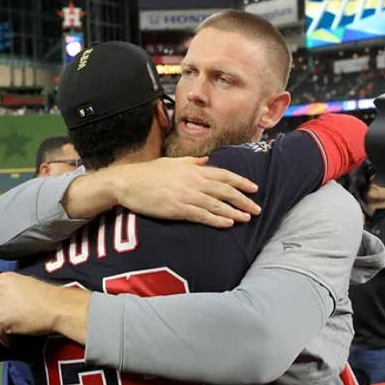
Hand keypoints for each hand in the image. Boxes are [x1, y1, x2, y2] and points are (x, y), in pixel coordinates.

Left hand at [0, 273, 90, 344]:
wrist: (57, 308)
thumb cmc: (48, 296)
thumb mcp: (25, 284)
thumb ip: (9, 289)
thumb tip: (5, 298)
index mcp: (4, 278)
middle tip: (3, 315)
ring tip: (6, 326)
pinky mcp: (2, 321)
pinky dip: (5, 338)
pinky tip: (13, 338)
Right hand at [110, 157, 261, 227]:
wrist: (127, 182)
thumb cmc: (148, 173)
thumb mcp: (172, 162)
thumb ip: (191, 162)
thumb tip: (206, 160)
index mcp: (193, 169)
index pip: (224, 174)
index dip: (241, 182)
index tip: (254, 188)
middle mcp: (193, 181)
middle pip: (225, 190)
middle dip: (243, 200)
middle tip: (257, 208)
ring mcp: (185, 195)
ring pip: (216, 204)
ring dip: (234, 212)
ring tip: (247, 218)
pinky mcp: (177, 209)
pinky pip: (201, 215)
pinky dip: (216, 220)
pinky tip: (228, 224)